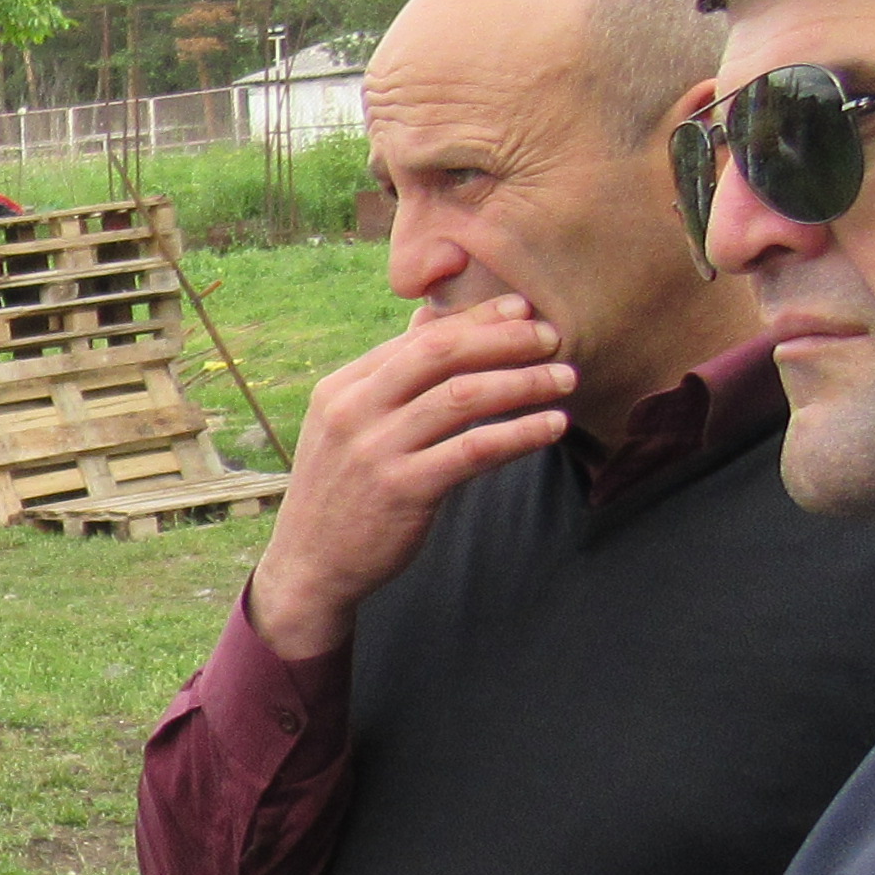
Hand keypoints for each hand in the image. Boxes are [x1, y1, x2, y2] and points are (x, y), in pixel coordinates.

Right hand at [246, 301, 576, 660]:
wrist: (310, 564)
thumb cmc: (343, 490)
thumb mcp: (349, 425)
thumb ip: (391, 375)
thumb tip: (431, 320)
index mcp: (342, 387)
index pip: (419, 338)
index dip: (477, 319)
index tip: (523, 310)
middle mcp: (354, 410)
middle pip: (440, 354)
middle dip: (504, 339)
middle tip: (553, 337)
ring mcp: (376, 450)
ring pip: (462, 397)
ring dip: (523, 383)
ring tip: (565, 379)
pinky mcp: (403, 489)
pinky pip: (473, 450)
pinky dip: (518, 433)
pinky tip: (551, 426)